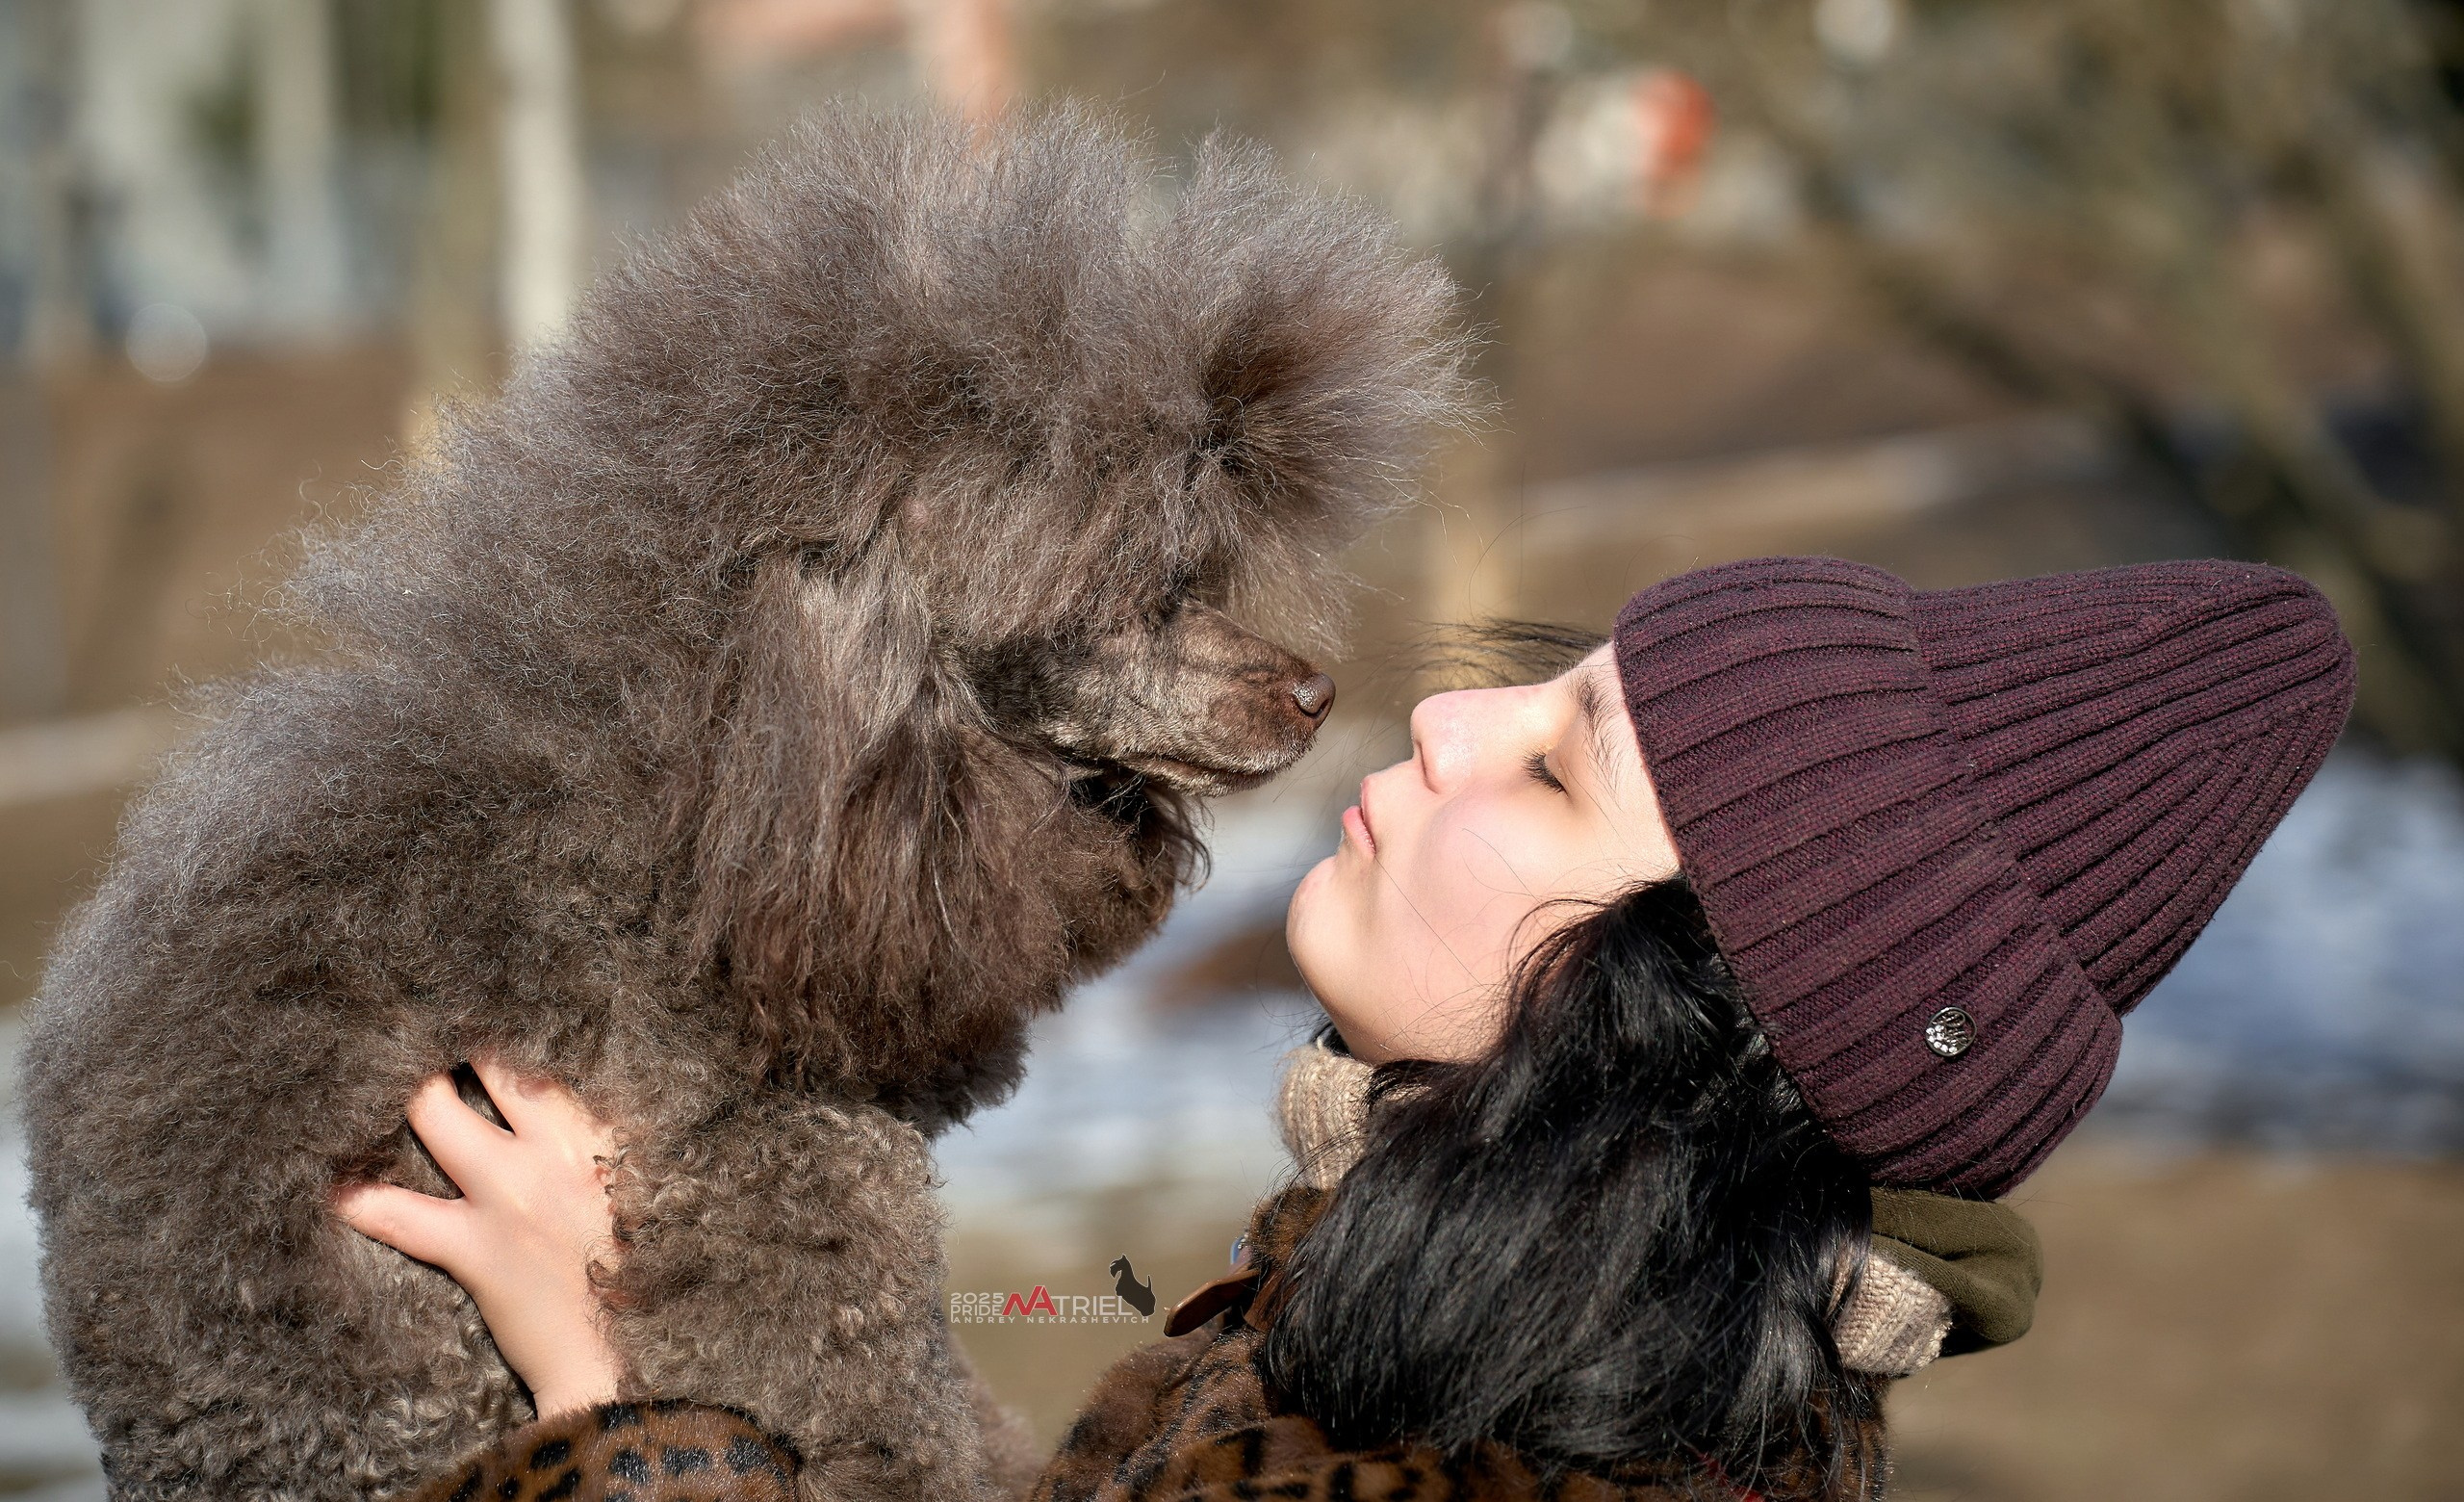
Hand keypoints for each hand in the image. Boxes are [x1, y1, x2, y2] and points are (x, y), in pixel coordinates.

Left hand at [334, 1058, 625, 1416]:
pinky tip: (330, 1187)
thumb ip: (587, 1140)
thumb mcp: (622, 1186)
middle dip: (441, 1041)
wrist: (621, 1351)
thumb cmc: (625, 1267)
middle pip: (488, 1063)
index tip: (464, 1006)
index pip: (539, 1056)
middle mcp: (557, 1151)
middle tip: (403, 1026)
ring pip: (436, 1116)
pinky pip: (404, 1215)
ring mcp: (514, 1197)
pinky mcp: (479, 1250)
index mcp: (598, 1134)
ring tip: (359, 1082)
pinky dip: (361, 1200)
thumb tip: (536, 1095)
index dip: (496, 1026)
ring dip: (396, 1096)